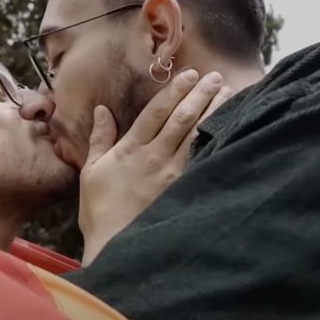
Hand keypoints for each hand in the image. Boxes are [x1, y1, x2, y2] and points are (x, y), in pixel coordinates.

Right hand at [78, 70, 232, 265]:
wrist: (116, 245)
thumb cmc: (100, 209)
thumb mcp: (91, 170)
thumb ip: (100, 138)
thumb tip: (102, 110)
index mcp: (130, 149)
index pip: (156, 112)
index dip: (174, 91)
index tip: (190, 74)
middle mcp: (154, 156)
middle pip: (181, 118)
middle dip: (200, 94)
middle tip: (216, 77)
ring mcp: (171, 174)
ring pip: (196, 135)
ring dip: (213, 112)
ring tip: (228, 94)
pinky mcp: (183, 189)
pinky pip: (202, 159)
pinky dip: (215, 141)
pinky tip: (227, 129)